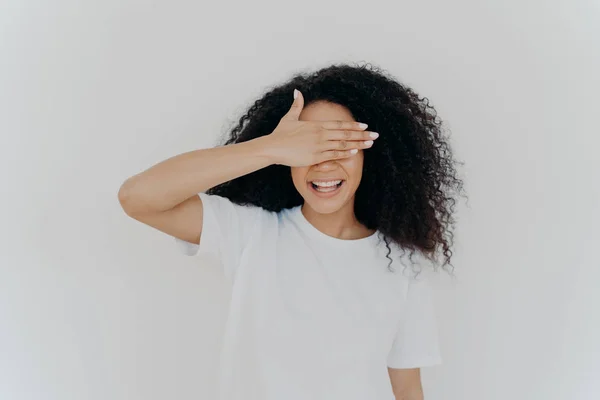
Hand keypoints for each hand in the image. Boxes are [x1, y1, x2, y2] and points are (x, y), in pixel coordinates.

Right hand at [263, 89, 378, 166]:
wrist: (272, 147)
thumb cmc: (280, 134)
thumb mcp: (289, 117)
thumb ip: (296, 105)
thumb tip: (297, 91)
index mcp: (316, 125)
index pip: (340, 124)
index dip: (353, 125)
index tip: (365, 126)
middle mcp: (320, 134)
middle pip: (346, 134)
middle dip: (362, 135)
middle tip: (376, 135)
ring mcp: (319, 146)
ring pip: (343, 144)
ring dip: (358, 144)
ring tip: (370, 144)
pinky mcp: (315, 157)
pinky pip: (334, 155)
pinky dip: (345, 153)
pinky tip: (356, 152)